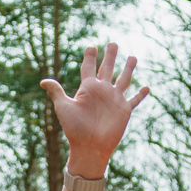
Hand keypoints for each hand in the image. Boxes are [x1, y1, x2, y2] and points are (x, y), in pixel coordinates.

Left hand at [41, 41, 149, 177]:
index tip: (91, 47)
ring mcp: (114, 100)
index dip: (90, 57)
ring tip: (132, 57)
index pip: (89, 67)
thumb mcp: (64, 107)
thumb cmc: (74, 129)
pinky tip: (147, 87)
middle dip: (110, 56)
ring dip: (128, 69)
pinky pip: (134, 100)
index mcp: (88, 88)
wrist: (89, 147)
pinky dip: (141, 95)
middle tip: (113, 43)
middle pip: (107, 69)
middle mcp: (102, 91)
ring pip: (124, 80)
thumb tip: (43, 81)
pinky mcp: (124, 110)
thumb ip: (56, 92)